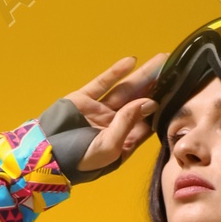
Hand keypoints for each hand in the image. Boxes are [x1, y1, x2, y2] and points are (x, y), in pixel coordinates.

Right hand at [63, 52, 166, 172]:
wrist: (43, 155)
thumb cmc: (77, 160)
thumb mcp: (108, 148)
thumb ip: (128, 124)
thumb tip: (148, 102)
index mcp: (121, 144)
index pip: (146, 125)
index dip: (160, 110)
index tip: (177, 95)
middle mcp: (112, 126)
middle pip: (139, 103)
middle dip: (156, 87)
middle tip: (174, 70)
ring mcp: (98, 111)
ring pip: (125, 90)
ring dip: (142, 76)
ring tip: (161, 60)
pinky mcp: (84, 99)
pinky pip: (103, 83)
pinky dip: (116, 72)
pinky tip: (131, 62)